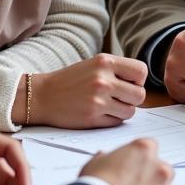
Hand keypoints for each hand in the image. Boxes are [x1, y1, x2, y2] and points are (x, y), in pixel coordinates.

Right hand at [22, 54, 147, 127]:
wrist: (42, 95)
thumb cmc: (71, 80)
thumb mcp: (94, 65)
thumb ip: (117, 70)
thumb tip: (141, 84)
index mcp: (105, 62)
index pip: (141, 71)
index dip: (138, 80)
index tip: (128, 84)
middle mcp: (103, 79)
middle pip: (140, 95)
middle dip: (132, 99)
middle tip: (119, 98)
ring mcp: (98, 99)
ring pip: (130, 111)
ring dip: (123, 111)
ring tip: (108, 106)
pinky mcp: (93, 117)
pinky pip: (117, 122)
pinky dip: (112, 120)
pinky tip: (99, 113)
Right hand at [80, 138, 173, 184]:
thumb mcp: (96, 162)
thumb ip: (108, 158)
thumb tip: (106, 160)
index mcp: (144, 149)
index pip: (150, 146)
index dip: (141, 156)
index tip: (134, 164)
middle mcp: (159, 166)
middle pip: (162, 167)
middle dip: (152, 174)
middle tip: (135, 184)